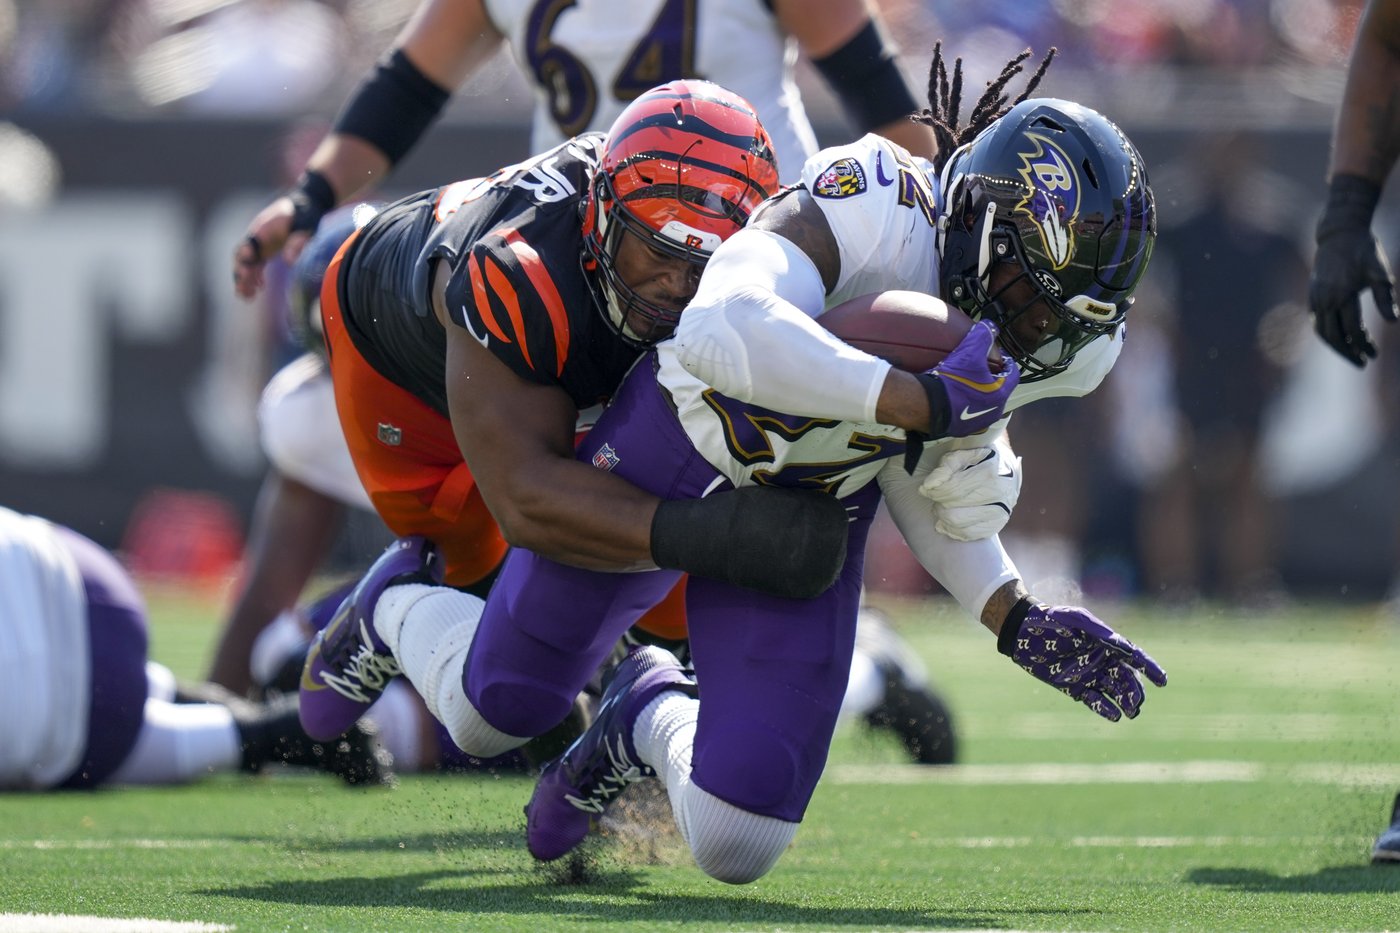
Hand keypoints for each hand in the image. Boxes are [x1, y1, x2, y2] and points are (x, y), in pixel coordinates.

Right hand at [233, 197, 298, 299]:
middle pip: (242, 256)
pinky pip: (257, 264)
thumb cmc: (306, 214)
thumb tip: (289, 262)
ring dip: (246, 279)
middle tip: (243, 291)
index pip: (248, 245)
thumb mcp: (305, 228)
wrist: (307, 203)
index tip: (246, 273)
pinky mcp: (267, 249)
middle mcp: (258, 236)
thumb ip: (297, 243)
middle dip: (241, 274)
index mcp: (263, 229)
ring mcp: (261, 242)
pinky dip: (256, 276)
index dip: (245, 259)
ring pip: (248, 263)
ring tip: (247, 297)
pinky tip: (259, 288)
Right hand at [917, 321, 1019, 437]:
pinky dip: (965, 405)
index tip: (997, 357)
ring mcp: (977, 423)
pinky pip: (968, 415)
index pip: (1012, 375)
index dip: (1006, 363)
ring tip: (966, 383)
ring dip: (979, 394)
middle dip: (992, 379)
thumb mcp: (968, 353)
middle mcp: (992, 411)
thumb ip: (982, 336)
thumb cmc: (952, 381)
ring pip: (984, 404)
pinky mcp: (961, 430)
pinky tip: (954, 397)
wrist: (926, 406)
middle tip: (980, 369)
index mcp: (999, 394)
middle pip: (999, 391)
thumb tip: (990, 325)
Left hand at [918, 442, 1020, 540]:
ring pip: (959, 524)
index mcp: (990, 472)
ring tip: (941, 507)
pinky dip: (953, 530)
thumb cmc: (976, 460)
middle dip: (939, 504)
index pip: (952, 491)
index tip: (926, 488)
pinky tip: (947, 522)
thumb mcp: (960, 454)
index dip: (934, 492)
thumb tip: (928, 486)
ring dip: (943, 517)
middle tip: (937, 497)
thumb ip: (944, 468)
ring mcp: (1001, 511)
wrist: (1003, 467)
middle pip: (954, 511)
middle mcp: (999, 493)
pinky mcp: (998, 524)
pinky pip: (969, 534)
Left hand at [998, 600, 1166, 721]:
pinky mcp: (1073, 687)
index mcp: (1105, 642)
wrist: (1021, 630)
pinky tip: (1115, 715)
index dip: (1150, 668)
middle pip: (1126, 679)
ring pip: (1114, 692)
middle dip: (1135, 691)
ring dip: (1125, 702)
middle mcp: (1101, 660)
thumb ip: (1098, 630)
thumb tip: (1126, 646)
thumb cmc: (1050, 619)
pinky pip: (1094, 701)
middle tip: (1137, 702)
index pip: (1134, 656)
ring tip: (1131, 712)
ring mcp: (1088, 675)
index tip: (1163, 680)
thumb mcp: (1075, 619)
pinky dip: (1105, 708)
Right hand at [1308, 174, 1397, 366]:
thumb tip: (1393, 321)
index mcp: (1343, 294)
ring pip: (1322, 332)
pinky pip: (1316, 323)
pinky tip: (1340, 339)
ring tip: (1351, 354)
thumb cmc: (1364, 251)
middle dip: (1348, 352)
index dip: (1364, 345)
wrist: (1338, 235)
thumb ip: (1385, 298)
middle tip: (1362, 363)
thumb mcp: (1380, 272)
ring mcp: (1315, 298)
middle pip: (1334, 337)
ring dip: (1336, 347)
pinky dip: (1327, 335)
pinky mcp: (1312, 297)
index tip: (1374, 355)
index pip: (1352, 329)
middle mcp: (1325, 299)